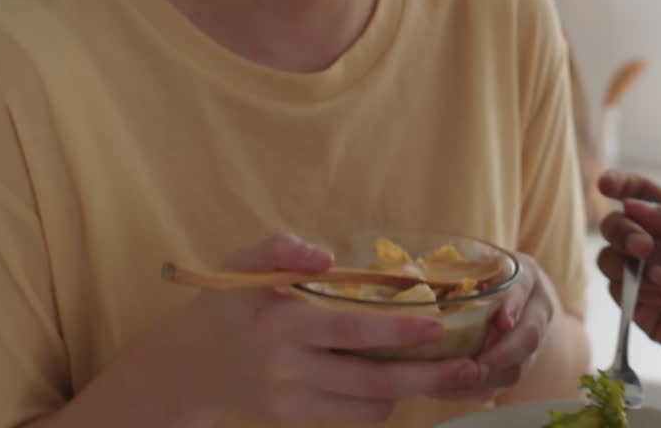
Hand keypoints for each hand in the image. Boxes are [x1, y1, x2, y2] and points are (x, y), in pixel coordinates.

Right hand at [149, 234, 484, 424]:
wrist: (189, 363)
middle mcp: (288, 367)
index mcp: (280, 322)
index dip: (396, 330)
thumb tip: (325, 257)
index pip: (348, 330)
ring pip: (368, 403)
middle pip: (370, 379)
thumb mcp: (242, 264)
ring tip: (454, 372)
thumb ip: (280, 249)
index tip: (437, 324)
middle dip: (426, 376)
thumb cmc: (228, 302)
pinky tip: (403, 378)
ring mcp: (292, 399)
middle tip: (471, 366)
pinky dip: (383, 399)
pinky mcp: (296, 419)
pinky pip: (353, 414)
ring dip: (414, 389)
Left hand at [430, 252, 559, 401]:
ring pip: (517, 369)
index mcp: (527, 279)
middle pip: (529, 338)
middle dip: (502, 355)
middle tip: (476, 366)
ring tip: (451, 381)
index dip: (513, 306)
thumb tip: (420, 273)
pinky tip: (445, 389)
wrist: (518, 299)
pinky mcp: (515, 368)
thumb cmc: (488, 274)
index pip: (524, 290)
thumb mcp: (481, 260)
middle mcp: (536, 313)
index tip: (501, 321)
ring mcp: (530, 345)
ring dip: (486, 379)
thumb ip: (463, 266)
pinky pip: (499, 386)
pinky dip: (473, 391)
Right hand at [595, 172, 660, 389]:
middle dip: (622, 231)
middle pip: (615, 226)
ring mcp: (650, 281)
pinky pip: (620, 295)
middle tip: (645, 247)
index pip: (640, 194)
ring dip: (632, 266)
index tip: (607, 185)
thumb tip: (632, 206)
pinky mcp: (646, 313)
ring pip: (610, 260)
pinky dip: (642, 292)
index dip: (619, 185)